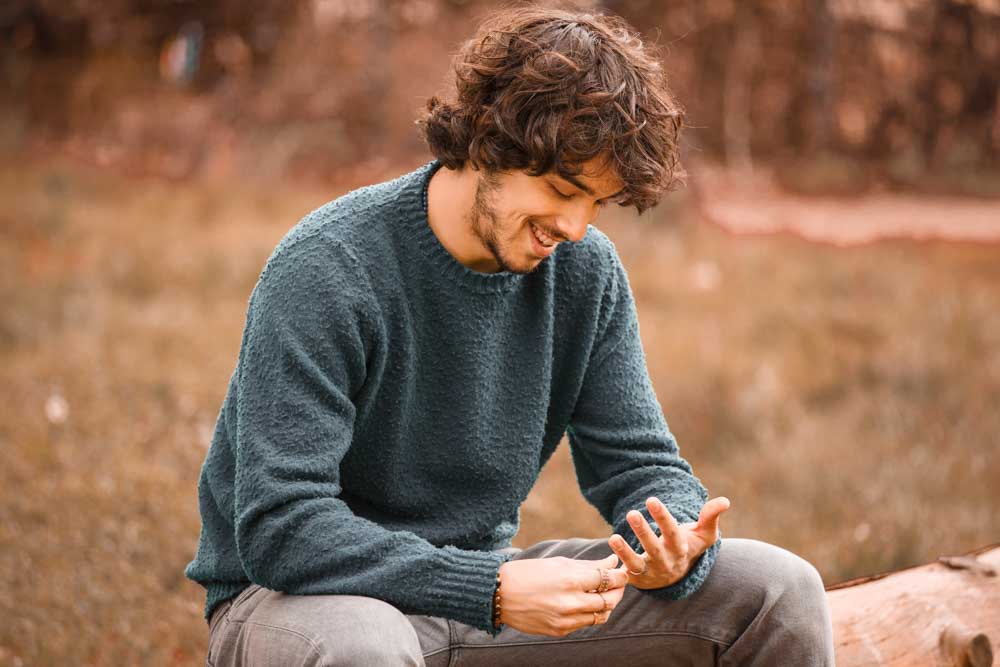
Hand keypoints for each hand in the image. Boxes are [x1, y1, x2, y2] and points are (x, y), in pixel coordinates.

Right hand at [496, 553, 629, 636]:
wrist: (499, 594)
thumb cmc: (528, 573)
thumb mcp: (558, 563)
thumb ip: (589, 565)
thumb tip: (612, 561)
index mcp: (569, 580)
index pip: (607, 580)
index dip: (619, 576)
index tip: (622, 572)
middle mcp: (569, 602)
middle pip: (609, 601)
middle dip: (618, 591)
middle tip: (618, 583)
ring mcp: (565, 620)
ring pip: (600, 616)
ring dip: (607, 605)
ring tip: (604, 594)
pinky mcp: (559, 631)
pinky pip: (584, 624)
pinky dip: (591, 614)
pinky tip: (586, 604)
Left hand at [608, 496, 729, 590]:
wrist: (677, 577)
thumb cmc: (688, 546)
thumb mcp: (702, 534)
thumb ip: (710, 517)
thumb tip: (725, 501)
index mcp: (680, 548)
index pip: (672, 532)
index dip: (662, 517)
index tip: (651, 500)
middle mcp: (665, 561)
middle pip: (654, 548)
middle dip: (643, 532)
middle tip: (632, 513)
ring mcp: (650, 572)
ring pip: (637, 564)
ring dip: (625, 552)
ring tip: (613, 537)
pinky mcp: (637, 579)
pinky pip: (626, 575)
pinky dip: (617, 568)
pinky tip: (606, 555)